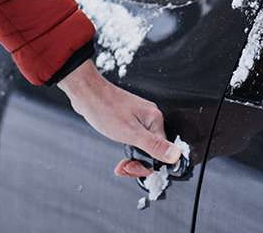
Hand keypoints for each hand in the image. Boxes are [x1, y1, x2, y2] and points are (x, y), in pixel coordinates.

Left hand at [57, 59, 179, 178]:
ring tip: (120, 164)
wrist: (86, 93)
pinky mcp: (129, 119)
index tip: (132, 168)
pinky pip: (134, 139)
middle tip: (124, 167)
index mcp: (155, 119)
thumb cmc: (105, 108)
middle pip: (153, 150)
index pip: (162, 151)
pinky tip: (118, 147)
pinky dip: (127, 147)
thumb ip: (154, 145)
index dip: (146, 165)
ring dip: (132, 157)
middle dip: (138, 163)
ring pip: (143, 146)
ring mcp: (139, 118)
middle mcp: (150, 118)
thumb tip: (175, 155)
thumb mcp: (130, 133)